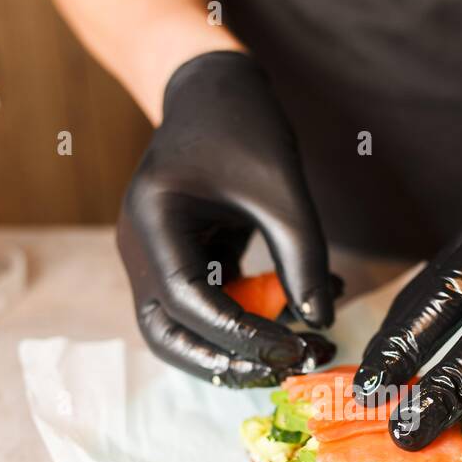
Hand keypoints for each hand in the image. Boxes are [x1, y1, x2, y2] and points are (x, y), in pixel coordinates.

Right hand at [117, 51, 336, 386]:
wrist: (215, 93)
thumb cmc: (244, 128)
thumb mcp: (283, 189)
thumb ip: (302, 257)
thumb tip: (320, 323)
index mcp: (152, 220)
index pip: (186, 300)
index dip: (239, 334)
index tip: (293, 347)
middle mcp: (141, 249)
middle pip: (168, 334)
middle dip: (226, 361)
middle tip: (287, 368)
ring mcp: (155, 261)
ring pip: (183, 332)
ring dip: (238, 351)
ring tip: (300, 352)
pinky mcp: (179, 267)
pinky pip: (206, 312)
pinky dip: (248, 323)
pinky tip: (298, 315)